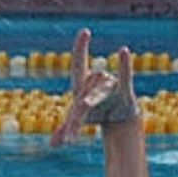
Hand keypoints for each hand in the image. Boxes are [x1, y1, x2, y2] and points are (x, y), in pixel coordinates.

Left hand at [52, 28, 138, 146]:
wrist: (118, 118)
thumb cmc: (96, 111)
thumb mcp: (78, 119)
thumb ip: (65, 129)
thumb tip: (52, 145)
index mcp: (82, 85)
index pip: (79, 64)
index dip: (81, 48)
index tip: (85, 31)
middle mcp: (96, 82)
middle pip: (82, 99)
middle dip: (75, 121)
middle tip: (68, 138)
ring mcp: (110, 86)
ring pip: (98, 94)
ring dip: (93, 107)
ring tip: (96, 111)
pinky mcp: (125, 93)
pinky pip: (125, 77)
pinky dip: (125, 66)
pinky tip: (123, 50)